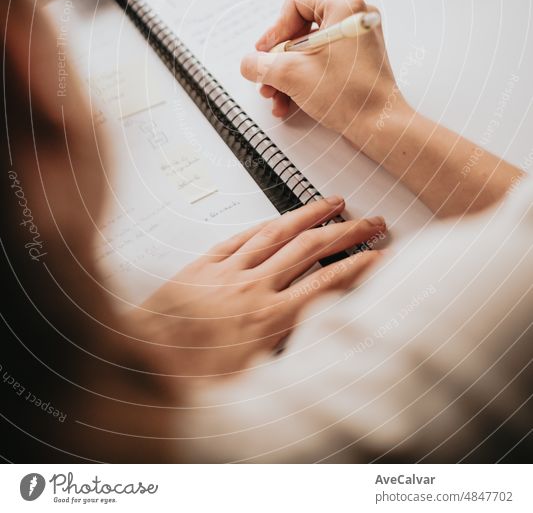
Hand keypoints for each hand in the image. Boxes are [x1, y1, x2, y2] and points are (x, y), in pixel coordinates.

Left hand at [130, 197, 384, 379]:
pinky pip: (240, 237)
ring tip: (333, 202)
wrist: (137, 363)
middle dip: (347, 232)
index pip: (329, 283)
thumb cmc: (189, 381)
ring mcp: (227, 272)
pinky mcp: (203, 266)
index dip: (361, 266)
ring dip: (310, 215)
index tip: (383, 255)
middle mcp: (253, 289)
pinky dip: (265, 224)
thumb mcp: (252, 386)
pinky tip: (278, 218)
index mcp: (269, 321)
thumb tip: (320, 346)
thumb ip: (288, 360)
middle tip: (372, 221)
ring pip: (278, 233)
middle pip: (311, 249)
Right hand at [240, 0, 405, 150]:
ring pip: (308, 49)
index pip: (296, 2)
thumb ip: (261, 64)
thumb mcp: (292, 75)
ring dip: (286, 74)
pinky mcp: (357, 60)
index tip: (266, 52)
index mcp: (344, 8)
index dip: (276, 28)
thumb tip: (248, 63)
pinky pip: (322, 61)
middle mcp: (353, 18)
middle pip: (300, 28)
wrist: (380, 126)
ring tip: (275, 97)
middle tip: (266, 77)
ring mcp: (357, 39)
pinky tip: (289, 103)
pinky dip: (304, 79)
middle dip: (278, 59)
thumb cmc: (349, 96)